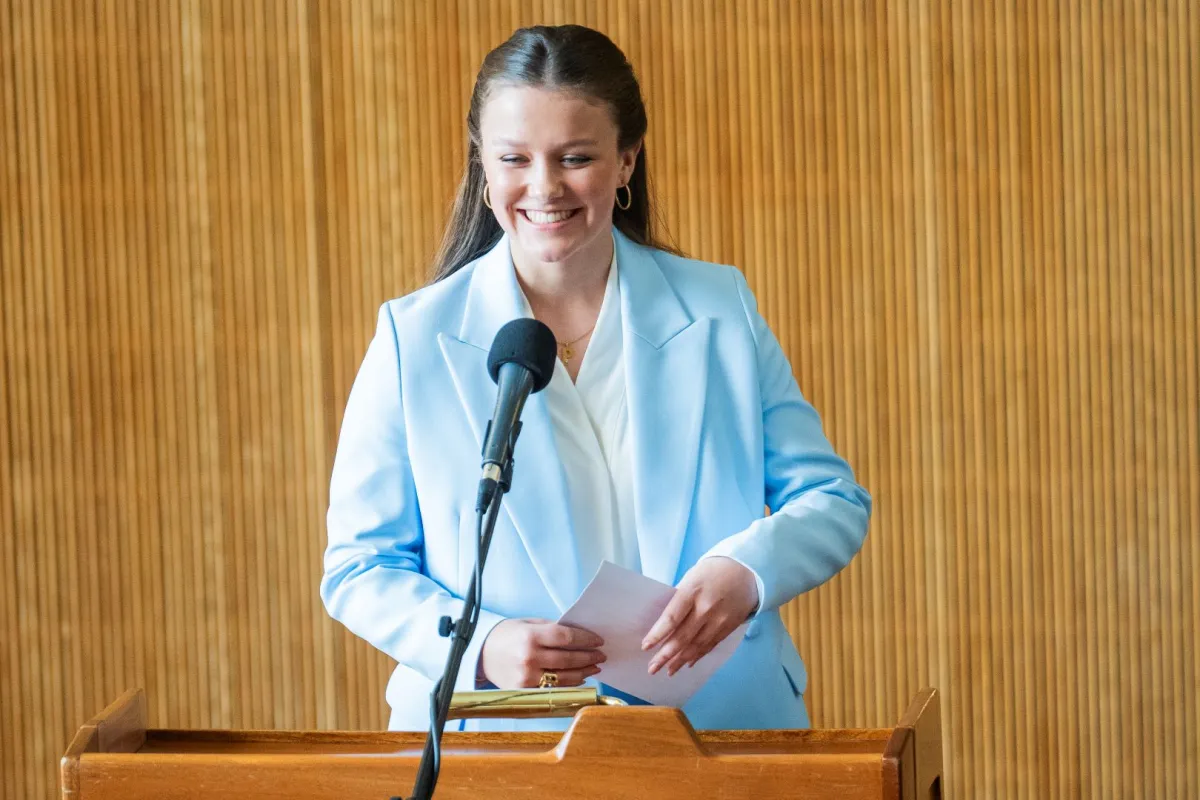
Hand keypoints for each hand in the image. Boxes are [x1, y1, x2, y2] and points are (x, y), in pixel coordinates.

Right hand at [479, 618, 605, 688]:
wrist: (481, 653)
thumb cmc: (507, 635)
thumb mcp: (529, 624)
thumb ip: (553, 629)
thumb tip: (581, 636)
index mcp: (530, 636)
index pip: (566, 638)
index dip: (586, 640)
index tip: (598, 640)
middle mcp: (529, 658)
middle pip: (569, 658)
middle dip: (589, 656)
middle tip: (601, 654)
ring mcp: (527, 677)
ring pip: (565, 677)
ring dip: (584, 672)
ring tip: (594, 667)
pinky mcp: (525, 691)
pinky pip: (554, 688)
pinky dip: (570, 683)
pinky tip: (579, 677)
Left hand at [641, 557, 757, 676]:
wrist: (747, 571)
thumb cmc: (712, 571)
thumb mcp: (691, 577)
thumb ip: (679, 598)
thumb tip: (665, 622)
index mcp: (692, 591)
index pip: (672, 618)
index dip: (658, 635)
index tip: (645, 647)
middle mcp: (706, 608)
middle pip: (683, 637)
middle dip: (665, 655)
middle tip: (652, 668)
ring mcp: (719, 620)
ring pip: (697, 646)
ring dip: (680, 660)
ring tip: (668, 670)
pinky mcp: (729, 627)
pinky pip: (710, 645)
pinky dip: (697, 656)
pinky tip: (687, 663)